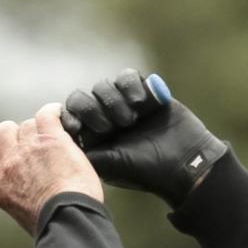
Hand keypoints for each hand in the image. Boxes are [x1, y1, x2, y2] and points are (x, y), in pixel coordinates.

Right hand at [0, 103, 102, 234]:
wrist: (66, 216)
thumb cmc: (49, 221)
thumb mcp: (16, 211)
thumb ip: (11, 193)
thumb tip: (18, 187)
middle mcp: (10, 161)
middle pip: (2, 132)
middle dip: (13, 135)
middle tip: (27, 143)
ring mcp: (29, 146)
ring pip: (25, 123)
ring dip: (36, 128)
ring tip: (48, 135)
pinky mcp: (51, 137)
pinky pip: (46, 113)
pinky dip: (53, 112)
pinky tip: (59, 115)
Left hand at [61, 69, 226, 207]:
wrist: (185, 163)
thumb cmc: (146, 170)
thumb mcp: (111, 166)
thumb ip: (87, 152)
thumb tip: (61, 142)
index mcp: (91, 137)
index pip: (69, 117)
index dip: (70, 116)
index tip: (76, 126)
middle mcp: (103, 120)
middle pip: (81, 98)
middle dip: (92, 108)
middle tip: (110, 125)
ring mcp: (123, 105)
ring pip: (103, 86)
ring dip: (113, 99)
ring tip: (131, 118)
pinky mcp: (144, 93)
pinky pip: (127, 77)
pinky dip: (130, 85)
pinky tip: (141, 102)